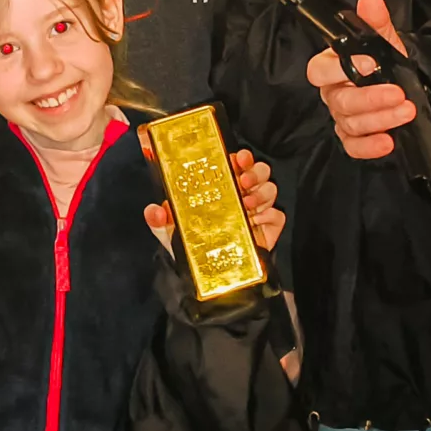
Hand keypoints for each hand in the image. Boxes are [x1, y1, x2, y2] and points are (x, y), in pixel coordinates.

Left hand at [137, 142, 282, 255]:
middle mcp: (242, 193)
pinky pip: (277, 215)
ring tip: (247, 203)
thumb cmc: (192, 244)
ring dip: (261, 192)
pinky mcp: (270, 227)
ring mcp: (258, 210)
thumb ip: (160, 220)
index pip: (236, 163)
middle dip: (255, 171)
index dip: (240, 157)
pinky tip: (255, 221)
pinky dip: (269, 215)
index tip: (236, 158)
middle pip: (260, 171)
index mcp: (221, 185)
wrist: (210, 273)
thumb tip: (153, 211)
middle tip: (243, 179)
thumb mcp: (171, 231)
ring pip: (270, 189)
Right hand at [304, 0, 411, 161]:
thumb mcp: (386, 40)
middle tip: (399, 94)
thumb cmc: (386, 61)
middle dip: (371, 98)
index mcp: (332, 65)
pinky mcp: (352, 138)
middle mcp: (332, 92)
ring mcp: (340, 117)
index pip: (319, 70)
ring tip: (406, 111)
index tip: (371, 63)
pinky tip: (388, 142)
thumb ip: (376, 21)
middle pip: (340, 101)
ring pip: (350, 124)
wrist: (404, 85)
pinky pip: (353, 146)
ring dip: (380, 119)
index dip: (339, 68)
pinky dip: (369, 147)